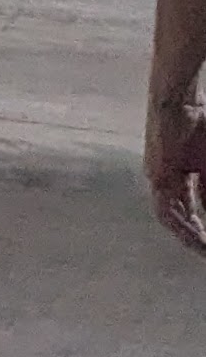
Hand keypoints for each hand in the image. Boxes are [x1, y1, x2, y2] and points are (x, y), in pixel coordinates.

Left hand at [152, 96, 205, 257]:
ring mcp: (157, 177)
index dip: (200, 227)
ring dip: (187, 234)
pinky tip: (194, 233)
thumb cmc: (198, 125)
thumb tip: (205, 212)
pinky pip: (164, 206)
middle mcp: (164, 180)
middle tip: (205, 253)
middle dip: (194, 236)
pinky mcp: (155, 174)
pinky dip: (179, 222)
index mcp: (178, 176)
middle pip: (178, 216)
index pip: (190, 210)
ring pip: (168, 216)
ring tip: (202, 249)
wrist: (180, 103)